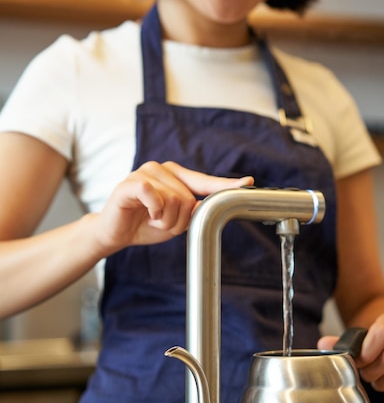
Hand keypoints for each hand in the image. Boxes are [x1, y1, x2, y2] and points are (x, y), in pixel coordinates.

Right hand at [92, 160, 253, 253]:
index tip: (248, 182)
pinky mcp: (130, 183)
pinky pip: (154, 196)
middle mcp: (161, 169)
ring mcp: (145, 173)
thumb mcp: (176, 220)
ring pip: (173, 201)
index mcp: (175, 176)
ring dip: (164, 220)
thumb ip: (194, 211)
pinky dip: (153, 211)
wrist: (115, 233)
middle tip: (160, 222)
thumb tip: (215, 205)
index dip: (225, 184)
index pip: (204, 181)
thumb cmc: (145, 224)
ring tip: (151, 219)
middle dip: (177, 220)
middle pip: (188, 199)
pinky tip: (144, 213)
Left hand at [318, 311, 383, 397]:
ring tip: (376, 380)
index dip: (367, 351)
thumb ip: (343, 341)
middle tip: (364, 374)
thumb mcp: (363, 337)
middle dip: (371, 370)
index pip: (382, 332)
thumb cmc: (380, 342)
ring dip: (382, 382)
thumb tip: (323, 344)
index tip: (358, 360)